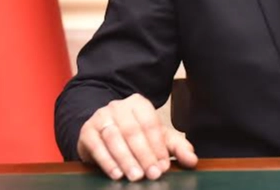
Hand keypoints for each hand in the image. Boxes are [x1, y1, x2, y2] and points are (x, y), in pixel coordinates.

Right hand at [77, 94, 197, 180]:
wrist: (102, 132)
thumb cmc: (133, 135)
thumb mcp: (156, 138)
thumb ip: (176, 147)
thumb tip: (192, 160)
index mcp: (138, 103)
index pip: (150, 124)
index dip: (158, 146)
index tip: (164, 166)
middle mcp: (118, 106)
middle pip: (132, 131)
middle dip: (144, 155)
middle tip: (152, 174)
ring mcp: (101, 117)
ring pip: (114, 137)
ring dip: (126, 159)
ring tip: (136, 176)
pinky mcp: (87, 131)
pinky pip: (96, 146)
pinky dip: (107, 161)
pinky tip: (117, 174)